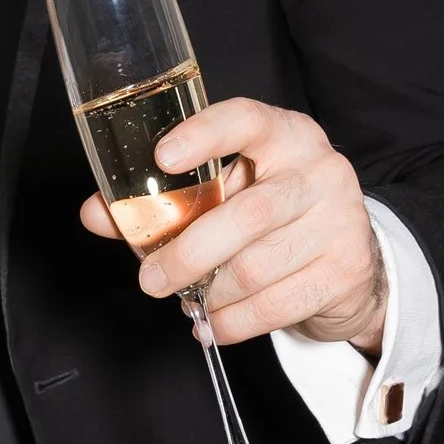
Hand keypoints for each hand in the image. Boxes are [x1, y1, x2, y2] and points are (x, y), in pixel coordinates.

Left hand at [80, 97, 386, 351]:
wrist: (347, 259)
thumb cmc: (270, 218)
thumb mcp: (222, 195)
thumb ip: (162, 201)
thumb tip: (96, 213)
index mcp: (283, 135)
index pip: (246, 119)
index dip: (205, 135)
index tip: (162, 157)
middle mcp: (318, 170)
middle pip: (246, 214)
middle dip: (188, 254)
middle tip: (151, 281)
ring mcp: (339, 220)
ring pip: (256, 268)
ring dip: (211, 295)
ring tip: (191, 302)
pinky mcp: (345, 270)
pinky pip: (275, 305)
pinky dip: (233, 323)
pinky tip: (213, 324)